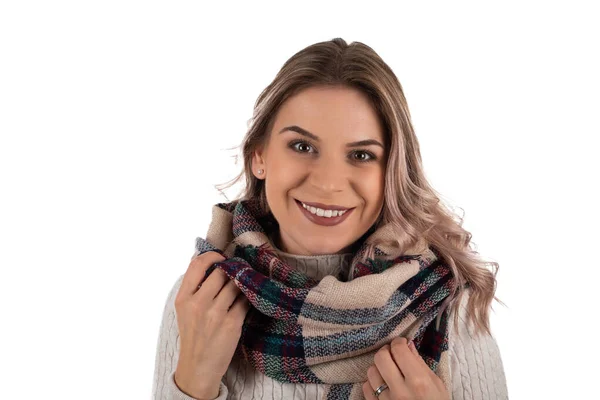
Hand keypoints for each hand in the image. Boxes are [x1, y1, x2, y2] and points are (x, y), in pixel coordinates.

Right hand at [174, 251, 251, 399]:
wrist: (198, 367)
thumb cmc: (193, 336)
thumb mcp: (185, 310)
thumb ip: (194, 287)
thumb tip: (208, 260)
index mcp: (183, 298)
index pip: (197, 264)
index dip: (212, 255)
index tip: (221, 257)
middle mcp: (198, 304)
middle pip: (221, 272)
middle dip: (232, 269)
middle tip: (238, 270)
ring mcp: (215, 313)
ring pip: (236, 284)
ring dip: (243, 282)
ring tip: (244, 284)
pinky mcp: (232, 323)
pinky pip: (245, 300)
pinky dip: (249, 297)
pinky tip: (248, 299)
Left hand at [362, 337, 449, 399]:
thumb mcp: (437, 385)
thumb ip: (420, 363)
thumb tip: (408, 345)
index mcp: (419, 382)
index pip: (399, 350)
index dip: (398, 342)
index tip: (401, 343)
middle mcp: (400, 391)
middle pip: (381, 358)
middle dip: (387, 351)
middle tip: (394, 354)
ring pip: (371, 372)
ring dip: (379, 368)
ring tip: (389, 371)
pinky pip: (366, 389)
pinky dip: (372, 384)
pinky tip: (383, 385)